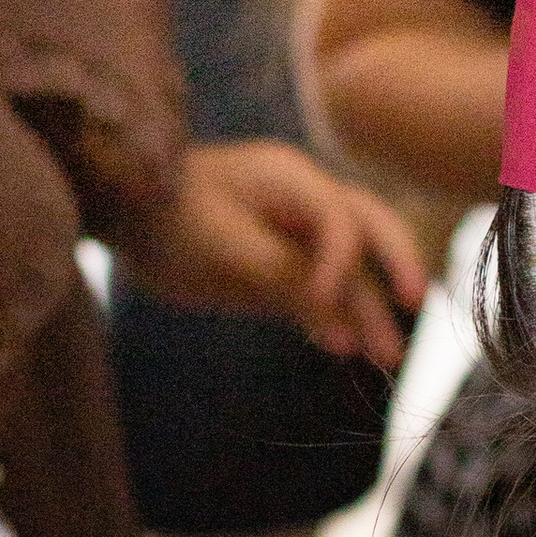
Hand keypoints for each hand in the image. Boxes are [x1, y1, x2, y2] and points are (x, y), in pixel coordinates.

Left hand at [115, 142, 424, 367]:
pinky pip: (317, 292)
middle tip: (415, 301)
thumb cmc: (165, 216)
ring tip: (389, 358)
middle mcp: (302, 201)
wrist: (120, 211)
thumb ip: (280, 277)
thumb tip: (337, 324)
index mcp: (289, 178)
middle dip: (395, 263)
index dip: (341, 262)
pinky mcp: (277, 267)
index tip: (324, 303)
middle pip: (369, 226)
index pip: (340, 218)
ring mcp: (292, 234)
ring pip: (347, 270)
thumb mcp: (218, 246)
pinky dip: (332, 317)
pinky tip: (344, 348)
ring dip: (368, 310)